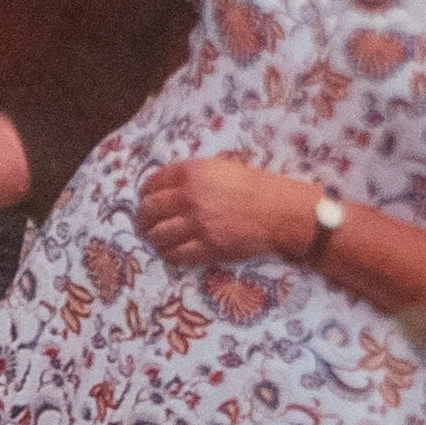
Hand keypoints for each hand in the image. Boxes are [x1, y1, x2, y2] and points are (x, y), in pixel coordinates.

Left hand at [135, 156, 321, 264]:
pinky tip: (172, 253)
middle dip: (143, 219)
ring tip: (158, 241)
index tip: (145, 201)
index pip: (152, 183)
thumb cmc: (257, 187)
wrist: (282, 212)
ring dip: (154, 239)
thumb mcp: (222, 170)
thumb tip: (166, 189)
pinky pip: (175, 255)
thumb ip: (193, 177)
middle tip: (145, 225)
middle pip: (149, 210)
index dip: (145, 194)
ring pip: (157, 235)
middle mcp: (190, 196)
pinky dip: (170, 255)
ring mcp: (197, 223)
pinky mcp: (207, 247)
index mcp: (192, 173)